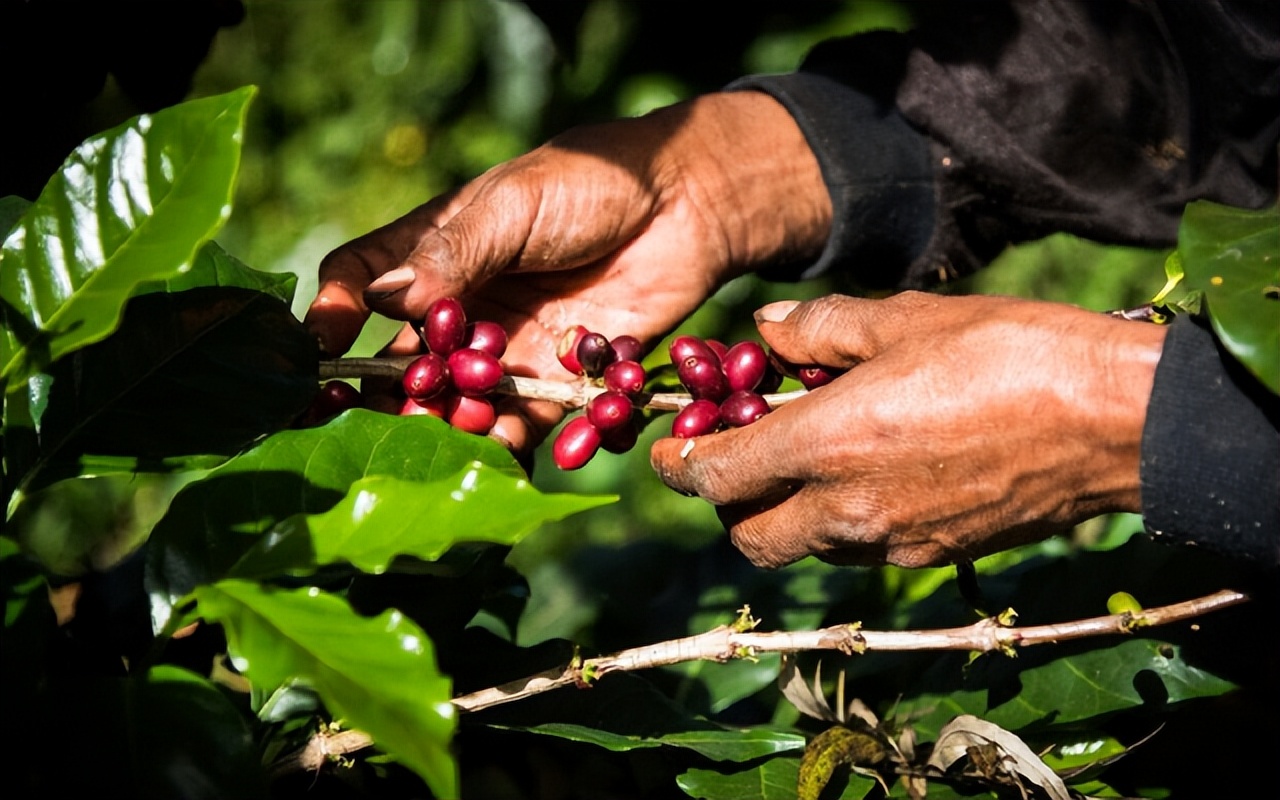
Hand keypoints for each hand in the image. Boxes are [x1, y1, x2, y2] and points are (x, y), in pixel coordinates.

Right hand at [304, 91, 829, 451]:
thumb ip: (453, 254)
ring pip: (460, 402)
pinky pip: (527, 423)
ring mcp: (507, 349)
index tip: (321, 348)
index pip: (362, 283)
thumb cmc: (590, 183)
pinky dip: (514, 441)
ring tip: (455, 430)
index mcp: (434, 253)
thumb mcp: (512, 205)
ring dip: (451, 423)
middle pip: (404, 361)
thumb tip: (383, 301)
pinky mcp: (558, 382)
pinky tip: (504, 451)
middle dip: (391, 393)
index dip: (335, 315)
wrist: (687, 205)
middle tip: (381, 420)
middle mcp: (461, 308)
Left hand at [650, 292, 1167, 567]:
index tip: (670, 449)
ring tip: (809, 459)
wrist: (1113, 420)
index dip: (680, 465)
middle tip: (739, 456)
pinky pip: (859, 551)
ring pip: (804, 548)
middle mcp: (850, 509)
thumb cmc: (1008, 353)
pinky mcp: (934, 556)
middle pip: (749, 536)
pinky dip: (841, 523)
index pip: (717, 476)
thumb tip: (764, 331)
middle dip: (728, 503)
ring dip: (785, 515)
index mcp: (829, 444)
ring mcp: (893, 542)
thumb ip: (818, 328)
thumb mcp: (904, 318)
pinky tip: (870, 474)